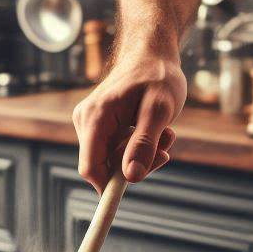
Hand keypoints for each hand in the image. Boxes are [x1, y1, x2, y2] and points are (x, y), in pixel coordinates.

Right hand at [73, 50, 187, 190]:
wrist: (151, 54)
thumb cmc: (157, 76)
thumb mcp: (160, 110)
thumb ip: (145, 143)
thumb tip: (131, 177)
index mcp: (96, 117)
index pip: (91, 167)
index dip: (107, 188)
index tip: (129, 197)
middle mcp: (86, 121)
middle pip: (104, 166)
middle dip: (136, 164)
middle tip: (166, 149)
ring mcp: (90, 123)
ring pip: (112, 160)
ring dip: (141, 154)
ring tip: (166, 134)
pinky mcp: (99, 125)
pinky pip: (115, 150)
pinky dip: (137, 147)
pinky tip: (155, 130)